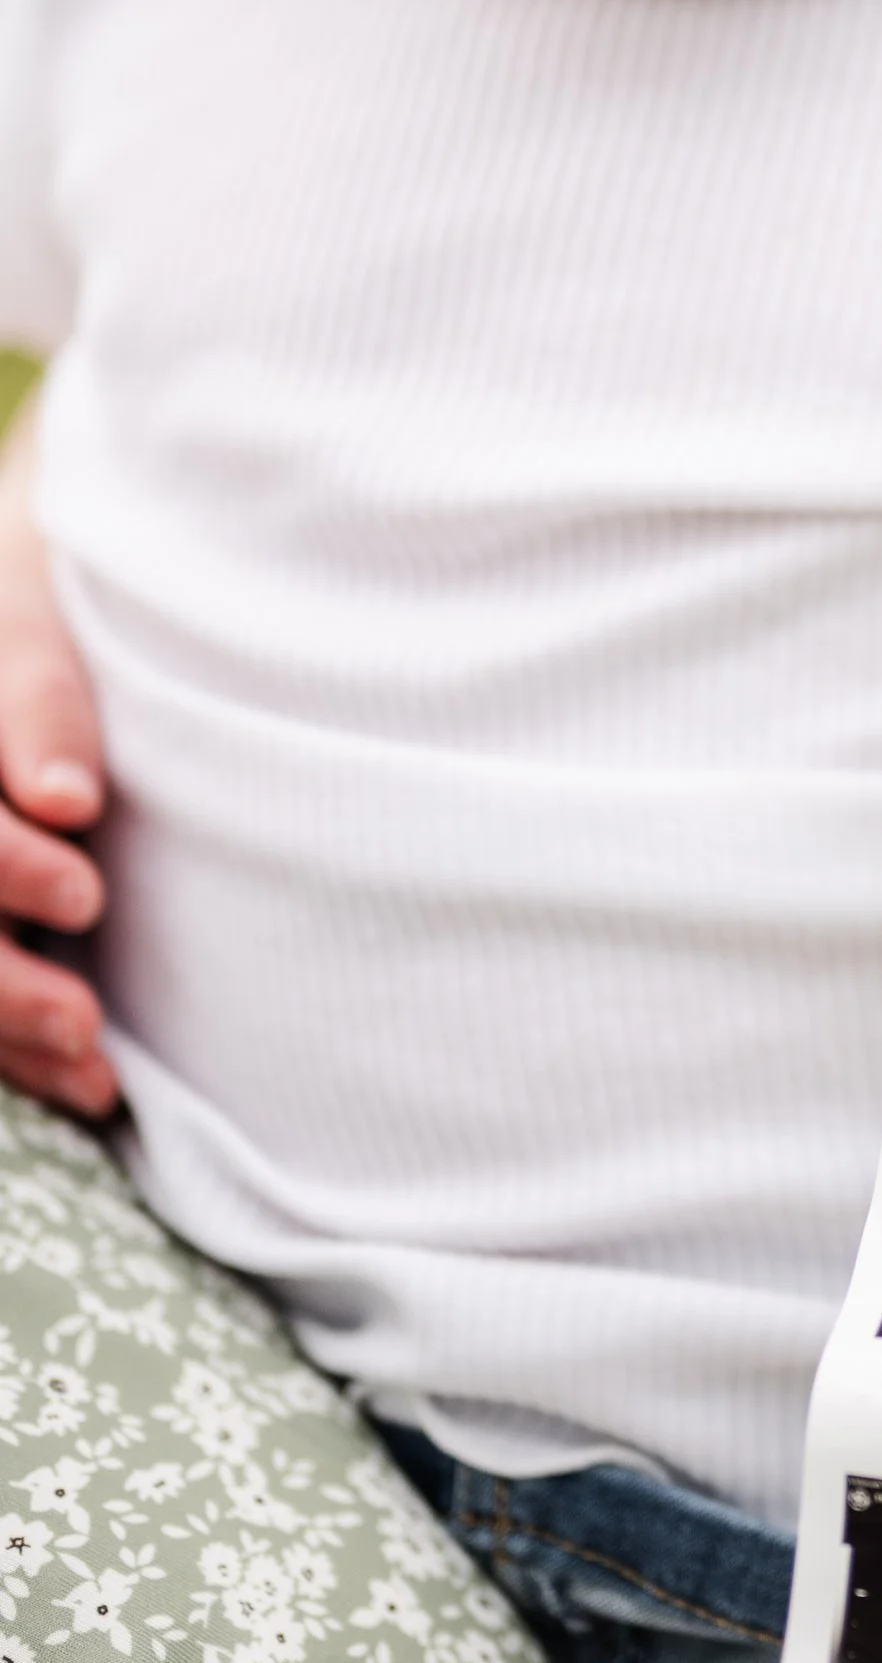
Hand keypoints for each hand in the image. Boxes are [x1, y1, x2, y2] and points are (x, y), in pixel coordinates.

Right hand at [0, 445, 114, 1117]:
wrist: (32, 589)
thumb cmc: (44, 583)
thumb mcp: (27, 603)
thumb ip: (35, 694)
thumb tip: (66, 799)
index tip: (84, 872)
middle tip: (87, 1018)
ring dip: (2, 1033)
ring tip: (92, 1065)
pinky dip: (11, 1048)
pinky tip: (77, 1079)